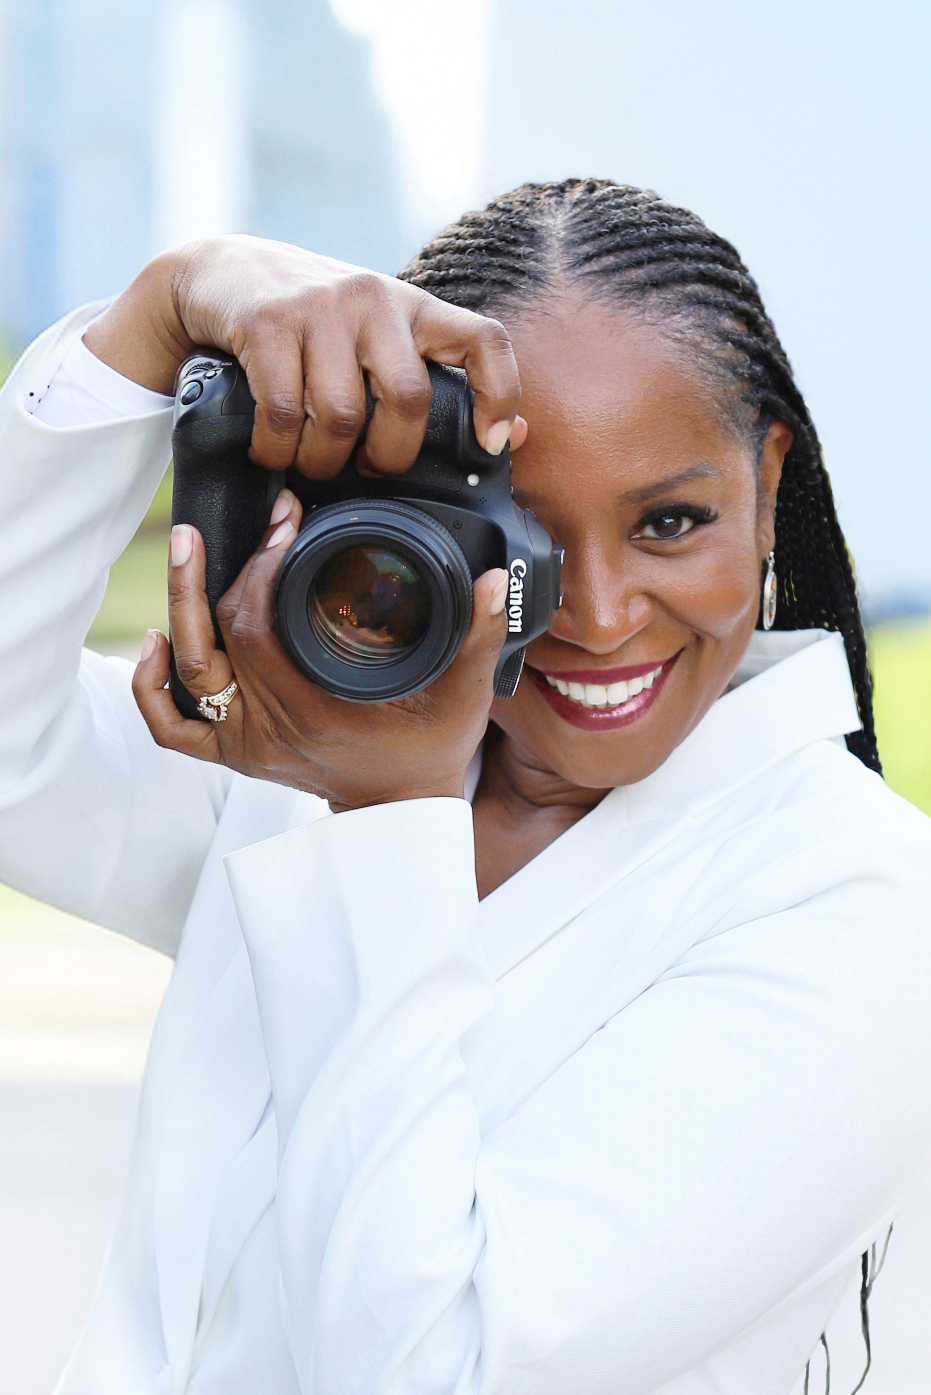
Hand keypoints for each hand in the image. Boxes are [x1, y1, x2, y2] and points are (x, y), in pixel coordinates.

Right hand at [84, 234, 526, 475]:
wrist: (218, 273)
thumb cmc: (312, 325)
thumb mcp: (376, 340)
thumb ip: (434, 382)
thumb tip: (512, 436)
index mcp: (413, 307)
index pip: (483, 339)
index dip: (498, 394)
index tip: (486, 443)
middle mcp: (374, 298)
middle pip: (407, 398)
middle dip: (388, 456)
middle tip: (364, 468)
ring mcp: (319, 306)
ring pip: (340, 416)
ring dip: (322, 461)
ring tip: (310, 462)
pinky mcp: (266, 322)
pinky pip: (283, 414)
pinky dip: (276, 450)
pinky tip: (271, 450)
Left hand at [132, 492, 508, 809]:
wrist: (401, 813)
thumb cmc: (430, 752)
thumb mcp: (464, 698)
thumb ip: (479, 639)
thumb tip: (492, 583)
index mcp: (314, 712)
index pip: (261, 627)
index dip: (265, 567)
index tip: (289, 524)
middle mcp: (269, 730)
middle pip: (220, 639)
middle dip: (228, 570)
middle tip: (242, 521)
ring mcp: (245, 744)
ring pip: (188, 673)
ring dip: (179, 606)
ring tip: (187, 548)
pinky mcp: (234, 753)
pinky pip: (171, 726)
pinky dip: (151, 685)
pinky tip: (154, 639)